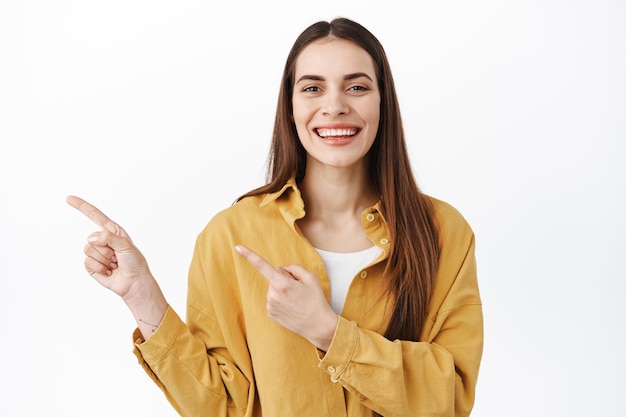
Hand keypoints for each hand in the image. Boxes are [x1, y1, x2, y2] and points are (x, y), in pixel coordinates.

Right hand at [67, 196, 167, 337]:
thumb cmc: (134, 262)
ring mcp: (96, 253)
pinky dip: (99, 268)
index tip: (69, 198)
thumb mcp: (125, 245)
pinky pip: (87, 263)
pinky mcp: (92, 266)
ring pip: (89, 250)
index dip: (82, 207)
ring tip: (114, 264)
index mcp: (112, 231)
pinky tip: (109, 271)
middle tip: (118, 257)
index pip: (95, 216)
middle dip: (106, 249)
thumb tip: (90, 238)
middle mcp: (103, 240)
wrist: (134, 282)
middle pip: (92, 238)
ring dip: (104, 259)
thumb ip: (108, 237)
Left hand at [235, 245, 337, 350]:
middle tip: (299, 290)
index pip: (262, 266)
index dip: (249, 255)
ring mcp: (270, 306)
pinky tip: (292, 307)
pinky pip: (273, 299)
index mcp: (282, 284)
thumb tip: (280, 270)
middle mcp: (272, 295)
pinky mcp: (270, 314)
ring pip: (274, 288)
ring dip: (283, 290)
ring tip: (297, 300)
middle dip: (285, 279)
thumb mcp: (310, 278)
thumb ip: (293, 268)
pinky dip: (281, 300)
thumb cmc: (316, 301)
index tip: (237, 247)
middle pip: (274, 277)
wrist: (318, 326)